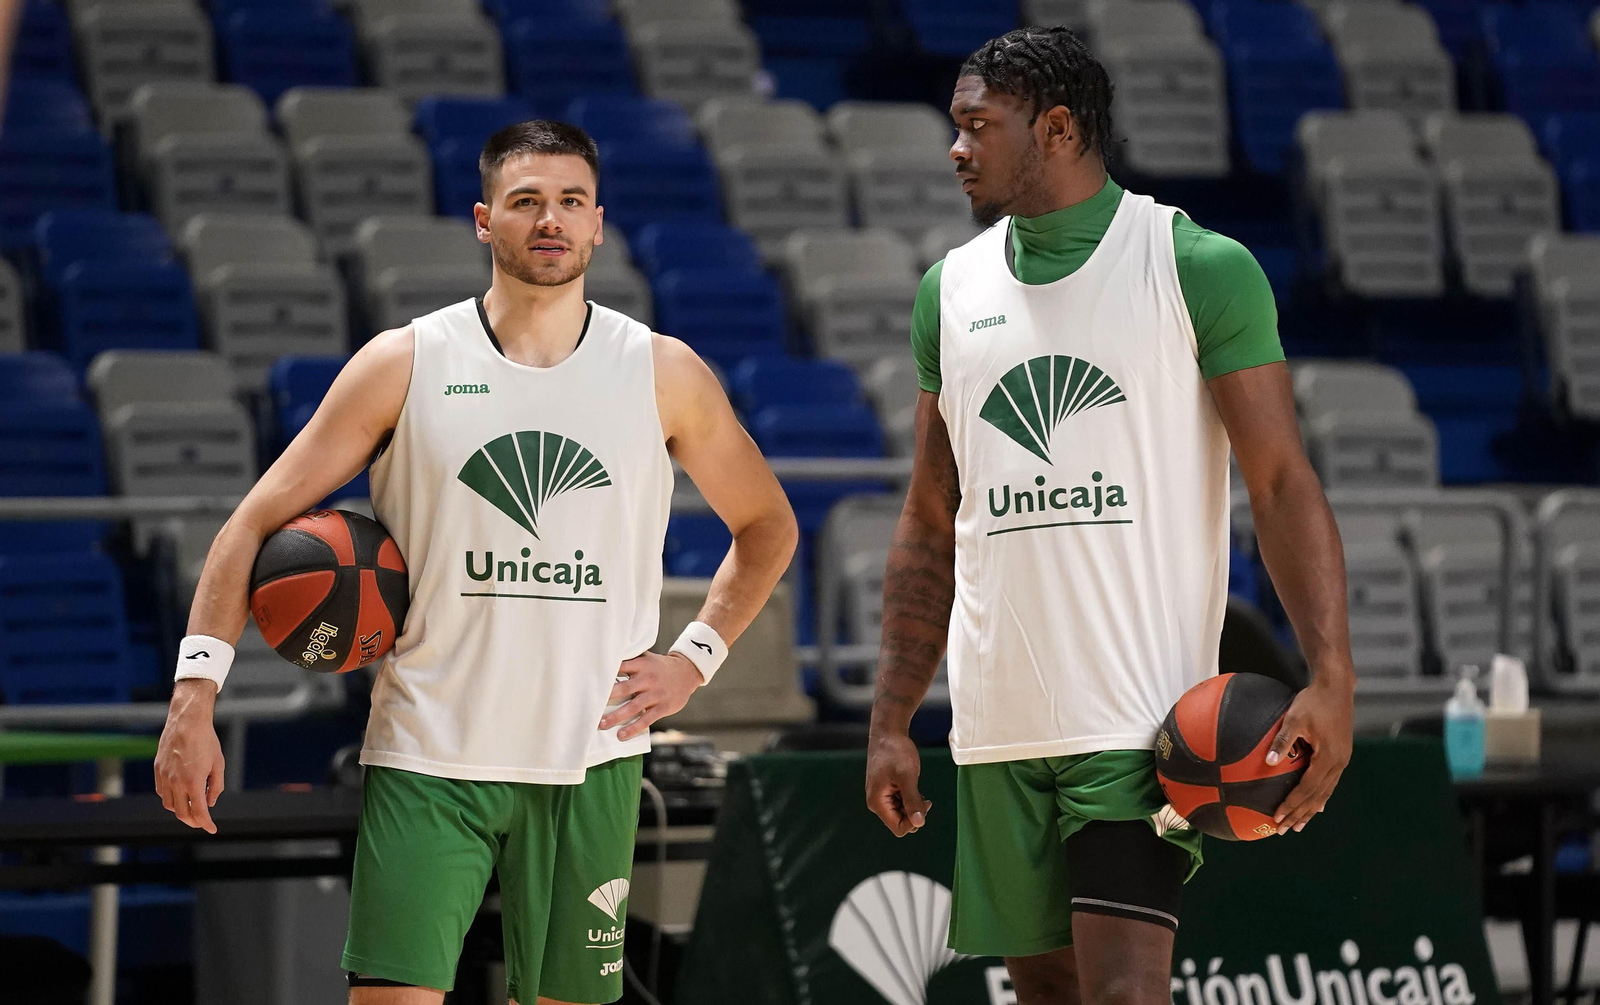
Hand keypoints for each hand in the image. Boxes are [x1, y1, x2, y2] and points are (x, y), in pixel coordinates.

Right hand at [154, 679, 225, 833]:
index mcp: (193, 782)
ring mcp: (164, 776)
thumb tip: (210, 802)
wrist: (187, 722)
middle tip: (201, 822)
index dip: (206, 823)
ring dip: (181, 810)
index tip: (212, 829)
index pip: (199, 812)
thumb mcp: (219, 764)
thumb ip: (215, 786)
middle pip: (182, 813)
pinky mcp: (157, 770)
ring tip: (192, 807)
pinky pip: (162, 792)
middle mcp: (176, 782)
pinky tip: (179, 795)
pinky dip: (171, 799)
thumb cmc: (207, 741)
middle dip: (193, 821)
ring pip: (169, 804)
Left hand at [599, 651, 701, 741]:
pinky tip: (621, 735)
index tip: (591, 683)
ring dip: (617, 716)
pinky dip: (634, 728)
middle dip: (607, 698)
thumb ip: (630, 659)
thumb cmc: (659, 667)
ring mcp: (656, 694)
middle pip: (625, 688)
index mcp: (642, 665)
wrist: (687, 672)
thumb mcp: (647, 658)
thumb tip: (605, 660)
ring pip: (633, 706)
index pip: (620, 667)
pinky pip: (646, 719)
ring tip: (602, 725)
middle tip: (591, 707)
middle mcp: (648, 679)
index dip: (606, 674)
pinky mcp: (663, 707)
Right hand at [865, 731, 930, 836]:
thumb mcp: (907, 776)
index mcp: (877, 802)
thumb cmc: (895, 751)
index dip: (914, 821)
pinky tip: (913, 786)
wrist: (888, 732)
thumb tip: (919, 823)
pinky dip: (910, 798)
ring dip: (913, 804)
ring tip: (917, 787)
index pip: (898, 828)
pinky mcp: (886, 790)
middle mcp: (877, 802)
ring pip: (902, 813)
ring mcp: (881, 796)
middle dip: (914, 813)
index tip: (923, 803)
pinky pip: (900, 803)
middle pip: (900, 822)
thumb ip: (912, 800)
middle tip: (924, 796)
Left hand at [1268, 675, 1353, 834]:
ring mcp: (1342, 760)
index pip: (1307, 789)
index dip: (1292, 805)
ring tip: (1299, 824)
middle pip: (1318, 797)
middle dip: (1301, 814)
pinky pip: (1329, 782)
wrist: (1337, 687)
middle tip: (1284, 830)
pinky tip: (1316, 805)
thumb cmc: (1313, 700)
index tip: (1277, 817)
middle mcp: (1339, 763)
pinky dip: (1320, 796)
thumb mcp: (1294, 718)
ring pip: (1326, 792)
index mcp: (1329, 757)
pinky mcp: (1341, 754)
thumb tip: (1267, 761)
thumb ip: (1282, 740)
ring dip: (1311, 809)